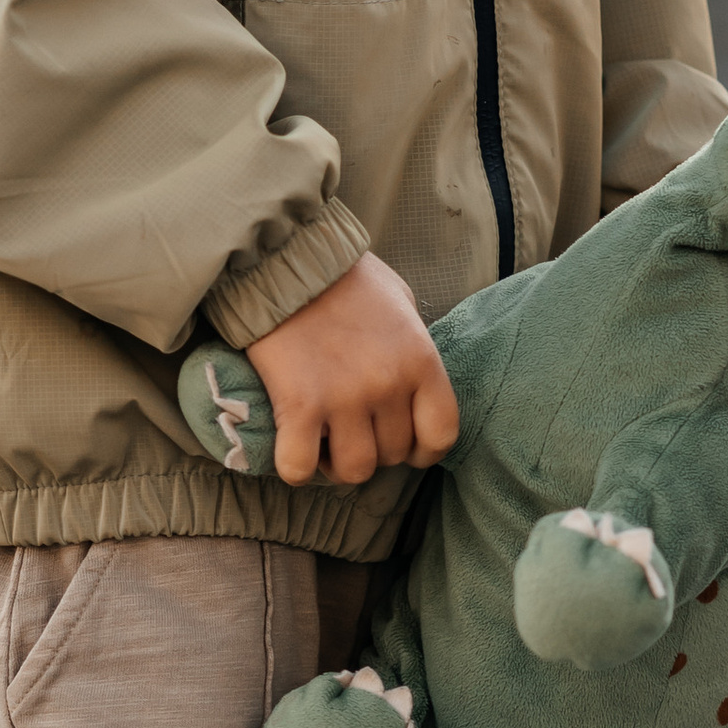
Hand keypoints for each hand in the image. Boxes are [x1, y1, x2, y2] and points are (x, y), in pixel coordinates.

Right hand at [246, 252, 458, 488]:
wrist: (287, 258)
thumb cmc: (345, 278)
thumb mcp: (401, 305)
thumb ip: (413, 350)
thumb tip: (412, 386)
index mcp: (420, 360)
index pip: (441, 434)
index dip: (423, 450)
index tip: (405, 444)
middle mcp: (388, 384)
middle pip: (392, 455)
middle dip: (374, 449)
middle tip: (352, 429)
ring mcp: (344, 398)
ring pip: (354, 470)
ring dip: (337, 464)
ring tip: (324, 440)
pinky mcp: (298, 405)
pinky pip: (299, 466)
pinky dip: (295, 467)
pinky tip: (292, 448)